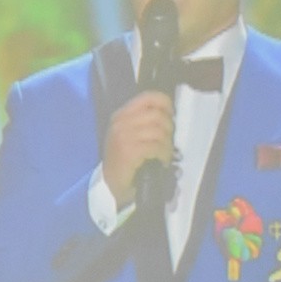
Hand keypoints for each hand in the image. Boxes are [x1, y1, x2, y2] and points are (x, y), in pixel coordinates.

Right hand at [102, 91, 174, 207]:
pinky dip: (164, 155)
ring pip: (160, 132)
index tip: (170, 115)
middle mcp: (120, 122)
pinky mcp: (130, 151)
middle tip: (166, 141)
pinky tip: (161, 161)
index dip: (165, 103)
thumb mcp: (129, 134)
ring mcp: (124, 136)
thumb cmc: (123, 159)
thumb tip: (168, 113)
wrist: (110, 184)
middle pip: (158, 115)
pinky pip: (157, 147)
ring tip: (164, 153)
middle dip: (168, 129)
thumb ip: (144, 120)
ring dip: (167, 145)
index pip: (148, 97)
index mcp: (120, 115)